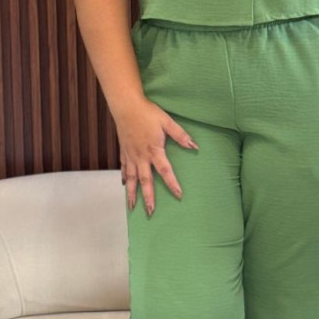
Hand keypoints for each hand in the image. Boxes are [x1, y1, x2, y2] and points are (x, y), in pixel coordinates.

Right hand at [115, 97, 198, 216]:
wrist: (126, 106)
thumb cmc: (148, 112)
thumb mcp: (167, 122)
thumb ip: (180, 135)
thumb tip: (194, 146)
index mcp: (154, 150)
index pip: (165, 171)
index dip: (172, 184)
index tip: (178, 196)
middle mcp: (141, 157)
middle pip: (145, 182)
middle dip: (148, 198)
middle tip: (150, 213)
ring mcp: (131, 155)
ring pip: (131, 179)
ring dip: (132, 194)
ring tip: (132, 207)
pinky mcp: (124, 151)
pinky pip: (124, 168)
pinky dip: (125, 178)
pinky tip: (125, 185)